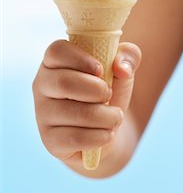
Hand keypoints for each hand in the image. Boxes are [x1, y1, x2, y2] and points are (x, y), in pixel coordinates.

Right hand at [32, 40, 141, 163]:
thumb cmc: (109, 90)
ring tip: (116, 116)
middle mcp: (43, 85)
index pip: (56, 51)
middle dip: (97, 89)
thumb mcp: (122, 68)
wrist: (108, 127)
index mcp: (55, 61)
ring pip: (74, 113)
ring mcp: (43, 114)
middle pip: (63, 82)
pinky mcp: (50, 140)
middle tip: (109, 94)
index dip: (80, 59)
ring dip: (106, 116)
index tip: (101, 69)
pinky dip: (100, 136)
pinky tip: (107, 134)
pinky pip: (75, 138)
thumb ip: (129, 55)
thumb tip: (122, 68)